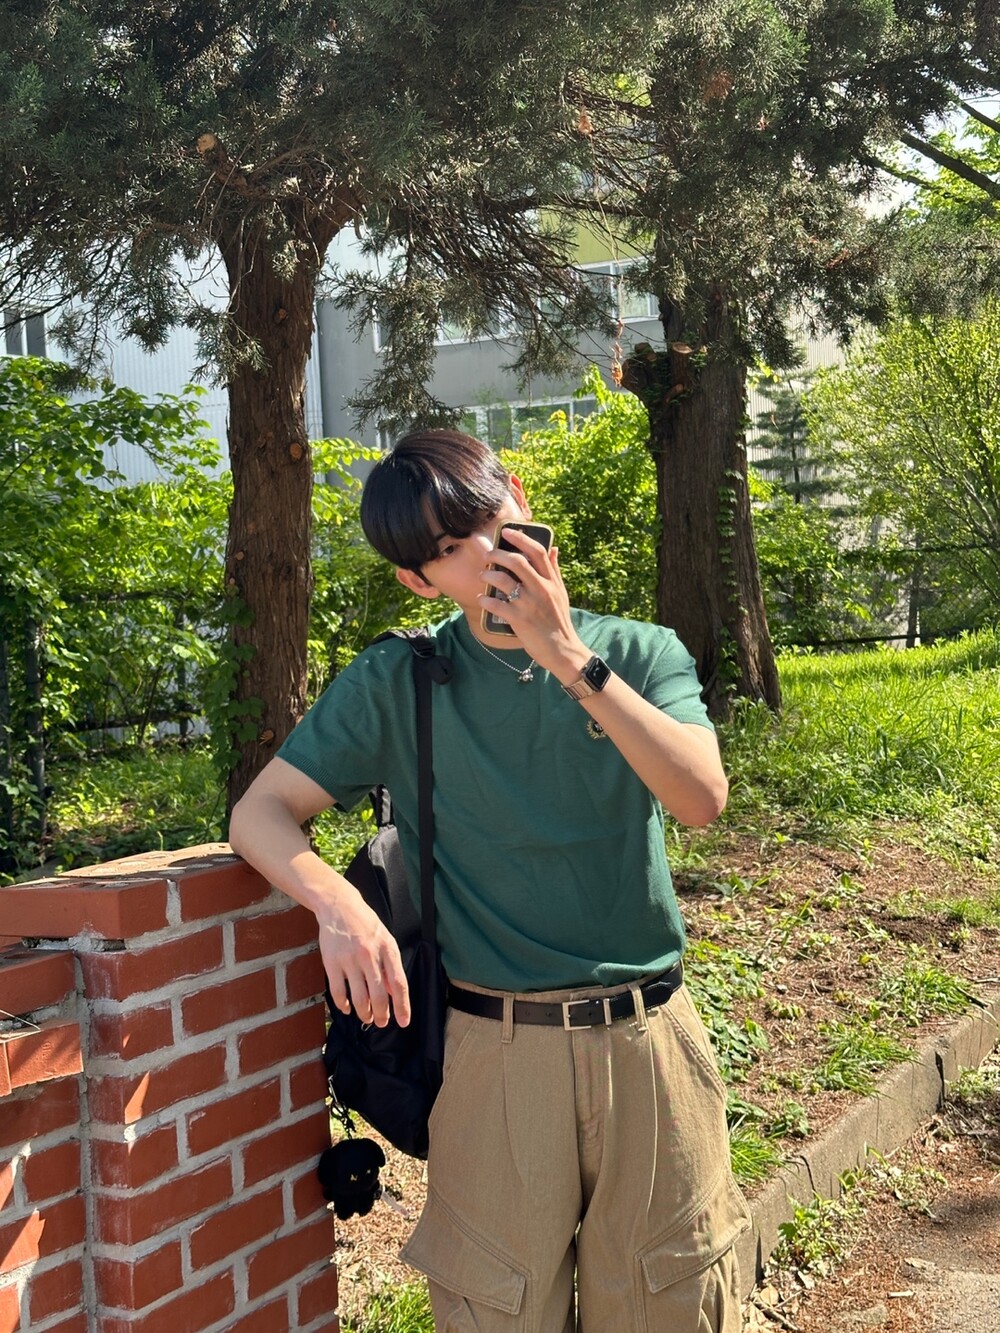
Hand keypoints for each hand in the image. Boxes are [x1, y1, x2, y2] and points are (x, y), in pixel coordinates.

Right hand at [317, 883, 410, 1027]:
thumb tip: (393, 993)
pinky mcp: (331, 962)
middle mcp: (369, 955)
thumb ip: (390, 965)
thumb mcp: (385, 939)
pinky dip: (344, 1005)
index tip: (404, 1022)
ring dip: (364, 1014)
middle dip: (382, 1015)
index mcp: (387, 949)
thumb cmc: (365, 924)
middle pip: (378, 995)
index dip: (402, 1006)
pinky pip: (338, 992)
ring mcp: (349, 959)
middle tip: (381, 1023)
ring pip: (359, 998)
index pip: (399, 984)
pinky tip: (347, 1008)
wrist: (339, 907)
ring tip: (367, 1018)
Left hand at [477, 528, 590, 682]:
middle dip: (498, 554)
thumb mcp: (561, 593)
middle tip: (487, 555)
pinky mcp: (519, 619)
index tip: (506, 531)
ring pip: (503, 580)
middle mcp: (541, 589)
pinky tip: (481, 599)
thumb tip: (554, 548)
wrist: (562, 649)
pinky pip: (495, 604)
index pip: (538, 551)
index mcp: (552, 581)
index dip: (521, 538)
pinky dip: (485, 599)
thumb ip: (555, 570)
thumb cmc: (559, 621)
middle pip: (517, 561)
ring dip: (488, 575)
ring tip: (482, 575)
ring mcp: (529, 604)